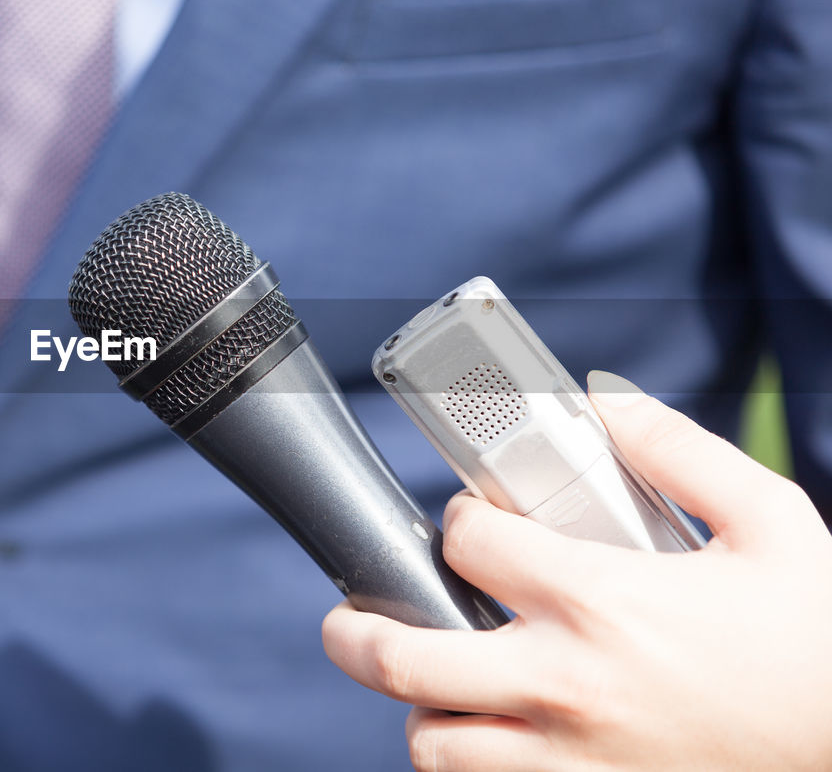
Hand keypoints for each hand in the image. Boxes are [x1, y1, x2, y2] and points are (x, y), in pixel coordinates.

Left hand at [322, 371, 831, 770]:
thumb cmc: (813, 640)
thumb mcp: (771, 521)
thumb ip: (679, 451)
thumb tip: (605, 403)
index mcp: (600, 597)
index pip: (466, 543)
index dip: (457, 522)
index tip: (471, 525)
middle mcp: (566, 682)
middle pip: (405, 657)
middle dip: (357, 631)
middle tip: (352, 618)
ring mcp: (569, 759)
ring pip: (433, 743)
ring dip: (420, 708)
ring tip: (436, 685)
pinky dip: (467, 765)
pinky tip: (488, 736)